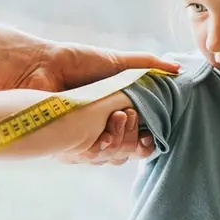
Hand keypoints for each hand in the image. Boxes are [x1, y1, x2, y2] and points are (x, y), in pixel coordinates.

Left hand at [14, 41, 173, 164]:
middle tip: (127, 114)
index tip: (154, 133)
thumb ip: (148, 66)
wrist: (41, 66)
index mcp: (116, 112)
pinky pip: (89, 158)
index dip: (150, 140)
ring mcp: (84, 139)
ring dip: (120, 140)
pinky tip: (102, 133)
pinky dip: (100, 147)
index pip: (140, 138)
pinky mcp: (67, 145)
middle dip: (134, 136)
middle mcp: (101, 129)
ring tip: (116, 115)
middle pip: (129, 152)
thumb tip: (178, 69)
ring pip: (112, 158)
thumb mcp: (117, 61)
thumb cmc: (76, 61)